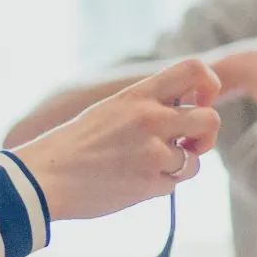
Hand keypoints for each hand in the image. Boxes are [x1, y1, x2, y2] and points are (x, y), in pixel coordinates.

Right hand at [12, 59, 222, 219]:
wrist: (46, 177)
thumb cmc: (76, 144)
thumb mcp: (112, 109)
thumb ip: (148, 106)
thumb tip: (186, 110)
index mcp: (139, 94)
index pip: (195, 70)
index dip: (209, 86)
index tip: (198, 103)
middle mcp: (150, 118)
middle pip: (210, 119)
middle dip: (207, 137)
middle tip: (188, 145)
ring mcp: (152, 152)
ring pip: (195, 161)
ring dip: (180, 167)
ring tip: (150, 167)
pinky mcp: (149, 184)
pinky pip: (173, 186)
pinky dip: (159, 186)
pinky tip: (132, 182)